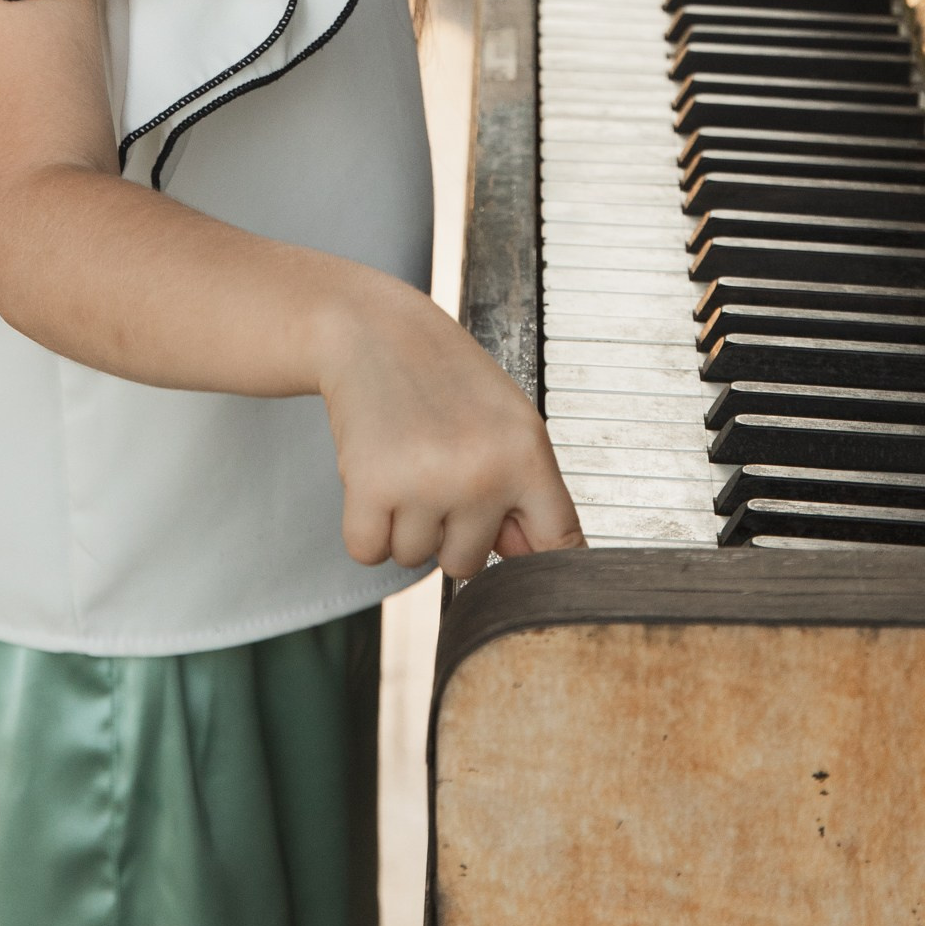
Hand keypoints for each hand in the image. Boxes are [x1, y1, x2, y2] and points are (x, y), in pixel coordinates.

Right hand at [317, 272, 585, 578]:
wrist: (371, 329)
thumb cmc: (444, 377)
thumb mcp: (506, 421)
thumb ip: (524, 493)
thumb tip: (534, 563)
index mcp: (528, 452)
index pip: (559, 545)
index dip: (545, 578)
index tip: (541, 596)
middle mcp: (483, 471)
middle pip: (466, 564)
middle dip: (446, 528)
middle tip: (433, 464)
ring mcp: (427, 481)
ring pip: (414, 559)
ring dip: (402, 522)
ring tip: (404, 459)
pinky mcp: (372, 486)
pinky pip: (368, 552)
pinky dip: (364, 526)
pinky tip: (373, 473)